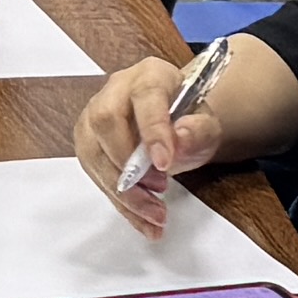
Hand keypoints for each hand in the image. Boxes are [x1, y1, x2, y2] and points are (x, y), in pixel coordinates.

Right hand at [73, 53, 223, 234]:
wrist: (179, 128)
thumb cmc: (189, 120)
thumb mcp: (208, 124)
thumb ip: (198, 130)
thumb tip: (177, 139)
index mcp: (149, 75)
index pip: (145, 95)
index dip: (152, 130)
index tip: (164, 163)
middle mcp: (115, 92)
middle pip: (105, 121)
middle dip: (128, 163)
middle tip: (159, 188)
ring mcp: (95, 118)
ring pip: (93, 153)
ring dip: (123, 192)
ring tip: (155, 214)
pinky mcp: (89, 146)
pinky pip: (96, 177)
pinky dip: (120, 204)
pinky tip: (143, 221)